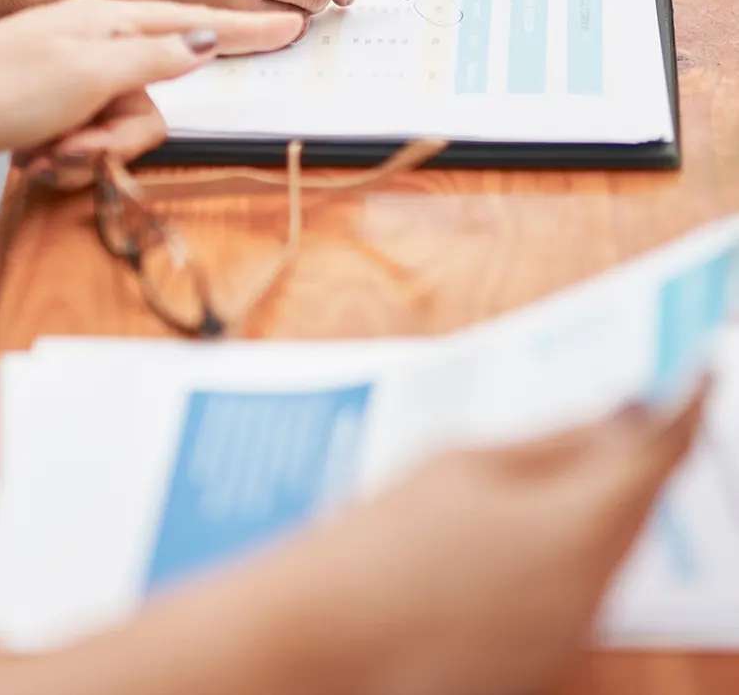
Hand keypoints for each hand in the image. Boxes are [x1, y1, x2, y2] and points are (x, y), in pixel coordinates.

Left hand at [0, 0, 303, 183]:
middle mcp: (93, 45)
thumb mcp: (89, 70)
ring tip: (43, 152)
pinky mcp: (46, 109)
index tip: (289, 25)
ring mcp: (69, 77)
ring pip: (115, 129)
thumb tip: (205, 40)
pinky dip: (62, 157)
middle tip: (76, 145)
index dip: (242, 32)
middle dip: (116, 138)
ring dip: (84, 153)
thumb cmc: (0, 84)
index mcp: (108, 22)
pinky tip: (31, 155)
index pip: (192, 24)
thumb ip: (155, 58)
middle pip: (149, 102)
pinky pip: (83, 141)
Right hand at [246, 388, 704, 694]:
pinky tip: (525, 525)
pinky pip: (581, 587)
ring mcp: (571, 631)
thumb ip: (552, 442)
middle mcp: (595, 588)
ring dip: (606, 500)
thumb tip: (617, 418)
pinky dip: (573, 546)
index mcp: (581, 526)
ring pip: (614, 547)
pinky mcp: (544, 657)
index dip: (686, 404)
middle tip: (629, 407)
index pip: (662, 453)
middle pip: (643, 506)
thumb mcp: (466, 462)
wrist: (330, 633)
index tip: (695, 368)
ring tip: (570, 460)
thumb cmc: (387, 533)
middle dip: (641, 454)